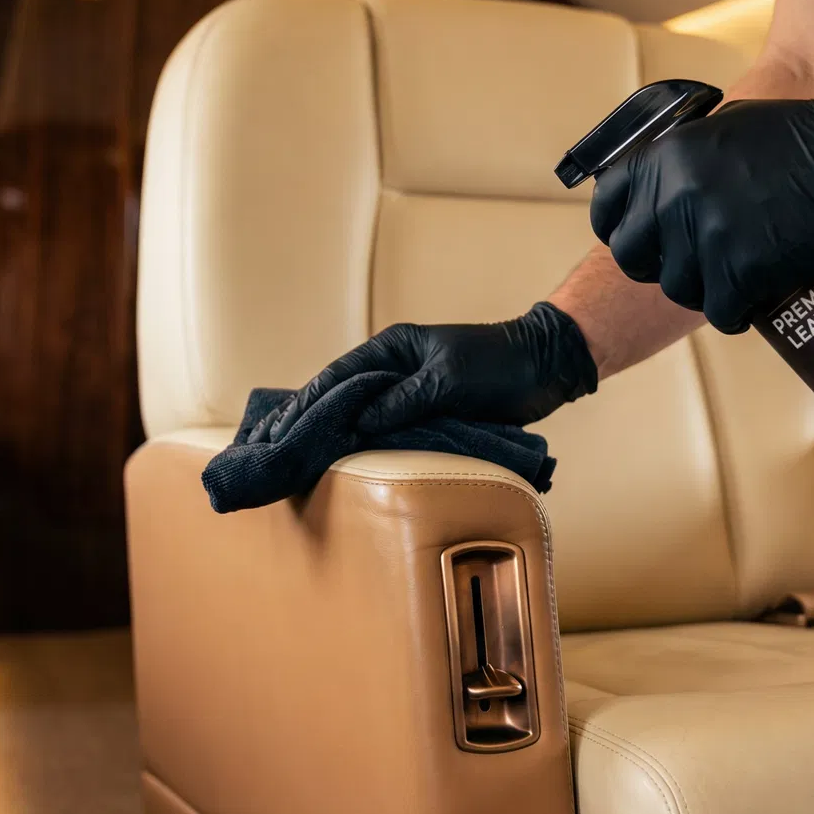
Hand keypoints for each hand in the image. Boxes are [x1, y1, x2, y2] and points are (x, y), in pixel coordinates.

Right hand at [254, 302, 597, 442]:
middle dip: (304, 421)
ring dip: (327, 438)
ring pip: (357, 418)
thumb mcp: (446, 379)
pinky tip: (337, 466)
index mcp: (391, 348)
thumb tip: (356, 424)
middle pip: (338, 398)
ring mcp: (405, 394)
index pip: (337, 376)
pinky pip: (382, 433)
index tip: (279, 427)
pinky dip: (359, 447)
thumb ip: (402, 401)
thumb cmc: (497, 364)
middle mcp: (392, 370)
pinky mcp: (422, 416)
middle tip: (269, 447)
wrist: (544, 369)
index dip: (306, 402)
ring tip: (290, 460)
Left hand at [589, 76, 813, 333]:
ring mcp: (706, 235)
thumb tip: (662, 189)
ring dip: (703, 291)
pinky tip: (753, 304)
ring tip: (733, 281)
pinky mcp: (742, 270)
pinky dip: (736, 314)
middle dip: (657, 266)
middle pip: (634, 257)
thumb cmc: (807, 137)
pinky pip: (721, 312)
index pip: (608, 206)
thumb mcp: (727, 128)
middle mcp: (674, 195)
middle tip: (690, 267)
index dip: (619, 229)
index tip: (639, 241)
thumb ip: (686, 159)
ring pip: (679, 289)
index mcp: (666, 157)